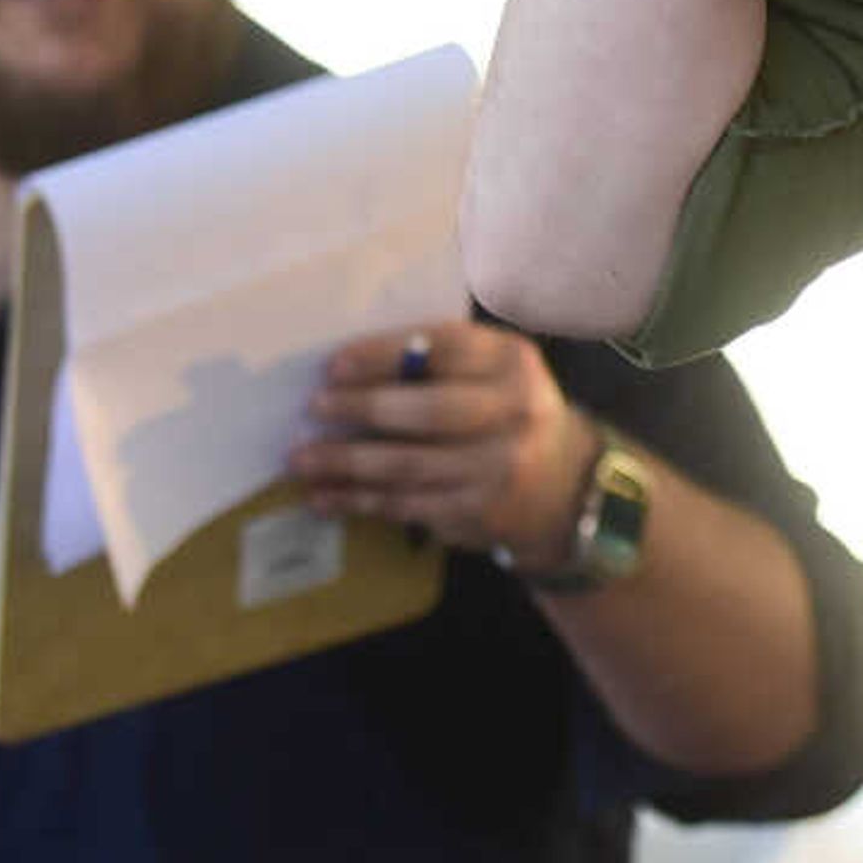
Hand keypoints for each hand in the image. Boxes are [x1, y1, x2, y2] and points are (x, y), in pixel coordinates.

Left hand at [289, 322, 595, 555]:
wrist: (562, 485)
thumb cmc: (507, 413)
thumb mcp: (494, 373)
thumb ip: (441, 361)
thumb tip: (350, 366)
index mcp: (513, 363)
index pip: (444, 348)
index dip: (383, 355)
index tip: (334, 365)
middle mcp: (514, 413)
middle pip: (428, 410)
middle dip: (363, 408)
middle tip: (314, 407)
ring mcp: (498, 468)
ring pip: (409, 465)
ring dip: (346, 463)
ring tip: (300, 458)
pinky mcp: (476, 513)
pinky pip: (405, 504)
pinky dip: (358, 501)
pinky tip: (323, 496)